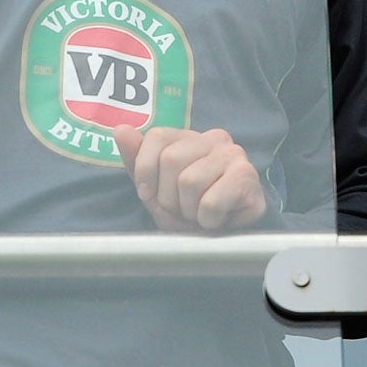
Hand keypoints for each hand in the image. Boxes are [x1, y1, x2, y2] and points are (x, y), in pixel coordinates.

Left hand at [112, 126, 268, 232]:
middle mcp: (214, 138)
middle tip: (182, 209)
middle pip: (172, 159)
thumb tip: (120, 130)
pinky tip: (217, 219)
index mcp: (189, 137)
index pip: (157, 136)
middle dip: (168, 196)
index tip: (149, 194)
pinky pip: (210, 202)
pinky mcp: (246, 177)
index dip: (146, 170)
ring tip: (200, 215)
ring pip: (190, 181)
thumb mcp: (157, 189)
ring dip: (189, 211)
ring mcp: (234, 155)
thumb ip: (137, 161)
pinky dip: (207, 220)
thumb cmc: (191, 210)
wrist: (228, 237)